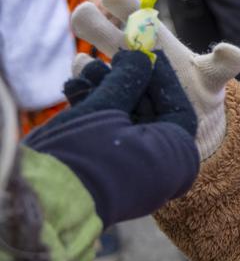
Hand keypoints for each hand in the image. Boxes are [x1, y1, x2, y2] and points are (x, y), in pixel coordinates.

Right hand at [25, 50, 199, 225]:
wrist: (40, 208)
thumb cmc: (83, 156)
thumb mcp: (107, 109)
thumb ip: (128, 80)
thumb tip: (142, 58)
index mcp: (176, 158)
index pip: (178, 109)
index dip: (161, 78)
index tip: (146, 53)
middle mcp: (162, 171)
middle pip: (150, 115)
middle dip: (126, 83)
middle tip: (107, 58)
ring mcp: (136, 178)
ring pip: (126, 125)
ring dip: (105, 94)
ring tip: (82, 70)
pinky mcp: (110, 179)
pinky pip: (112, 140)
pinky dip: (96, 115)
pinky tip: (72, 90)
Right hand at [71, 0, 239, 158]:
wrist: (190, 126)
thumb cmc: (200, 92)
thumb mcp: (214, 78)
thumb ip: (225, 63)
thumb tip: (231, 51)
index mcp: (147, 33)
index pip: (121, 0)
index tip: (128, 12)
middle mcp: (122, 49)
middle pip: (87, 19)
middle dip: (89, 20)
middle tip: (114, 42)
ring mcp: (109, 75)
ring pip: (81, 57)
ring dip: (88, 62)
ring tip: (114, 78)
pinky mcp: (102, 98)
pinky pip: (82, 89)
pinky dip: (89, 91)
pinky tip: (110, 100)